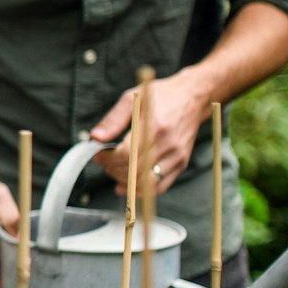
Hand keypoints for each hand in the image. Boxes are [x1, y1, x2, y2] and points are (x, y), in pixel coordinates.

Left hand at [89, 72, 210, 197]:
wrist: (192, 97)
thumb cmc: (162, 96)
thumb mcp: (132, 99)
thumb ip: (113, 120)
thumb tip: (95, 138)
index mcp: (154, 126)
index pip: (126, 154)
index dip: (107, 158)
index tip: (98, 154)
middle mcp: (168, 143)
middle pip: (135, 171)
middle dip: (113, 170)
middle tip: (105, 162)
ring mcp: (177, 155)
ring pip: (147, 183)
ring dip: (126, 182)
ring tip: (115, 171)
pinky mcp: (182, 163)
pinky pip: (161, 186)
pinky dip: (142, 191)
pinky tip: (128, 185)